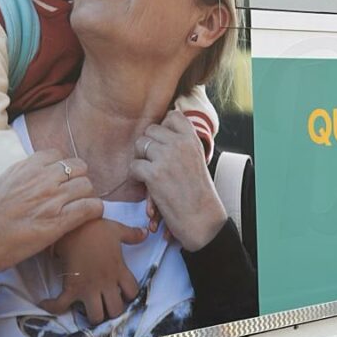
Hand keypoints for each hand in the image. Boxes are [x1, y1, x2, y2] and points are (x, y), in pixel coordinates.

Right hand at [0, 150, 103, 291]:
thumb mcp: (4, 181)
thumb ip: (25, 174)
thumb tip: (38, 172)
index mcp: (26, 167)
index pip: (59, 155)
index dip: (63, 168)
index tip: (61, 179)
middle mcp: (42, 179)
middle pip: (79, 167)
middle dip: (78, 180)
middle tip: (73, 195)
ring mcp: (51, 199)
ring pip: (87, 186)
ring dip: (86, 196)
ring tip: (79, 207)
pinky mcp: (58, 222)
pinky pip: (91, 207)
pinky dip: (94, 211)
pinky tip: (87, 217)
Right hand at [38, 218, 146, 323]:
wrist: (72, 226)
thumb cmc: (94, 228)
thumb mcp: (117, 229)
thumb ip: (132, 234)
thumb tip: (145, 233)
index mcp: (118, 270)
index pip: (132, 292)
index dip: (130, 295)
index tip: (123, 292)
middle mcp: (105, 283)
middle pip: (115, 310)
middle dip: (112, 310)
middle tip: (106, 303)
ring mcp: (88, 288)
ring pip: (96, 316)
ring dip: (93, 315)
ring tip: (89, 308)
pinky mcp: (70, 287)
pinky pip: (60, 305)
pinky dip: (53, 307)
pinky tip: (47, 304)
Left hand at [131, 110, 228, 250]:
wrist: (202, 220)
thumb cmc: (199, 195)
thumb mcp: (197, 161)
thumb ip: (182, 146)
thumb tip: (160, 134)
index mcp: (193, 140)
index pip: (172, 116)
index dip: (163, 127)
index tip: (162, 142)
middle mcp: (180, 144)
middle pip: (151, 130)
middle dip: (148, 145)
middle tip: (152, 161)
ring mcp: (167, 158)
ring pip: (140, 145)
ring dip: (140, 159)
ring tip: (148, 172)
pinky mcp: (154, 174)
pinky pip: (134, 165)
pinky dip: (136, 176)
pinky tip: (145, 185)